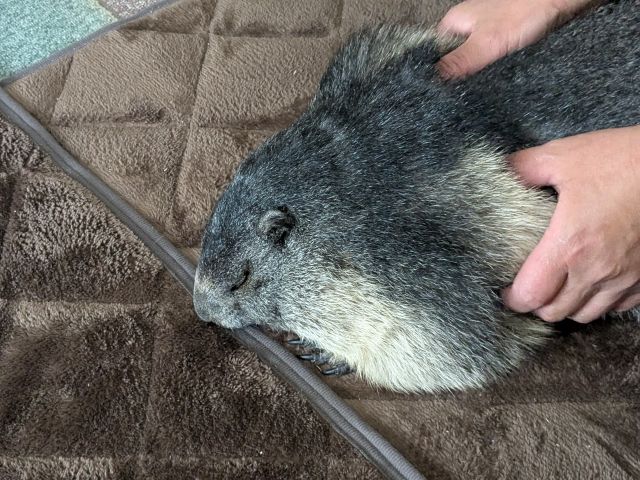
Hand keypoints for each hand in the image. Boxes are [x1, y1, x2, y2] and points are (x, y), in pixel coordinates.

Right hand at [436, 0, 592, 78]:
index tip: (442, 92)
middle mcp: (468, 25)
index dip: (437, 74)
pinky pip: (492, 58)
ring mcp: (486, 30)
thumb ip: (459, 63)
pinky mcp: (504, 38)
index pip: (435, 53)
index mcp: (455, 22)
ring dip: (479, 74)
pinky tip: (498, 79)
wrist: (560, 1)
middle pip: (455, 58)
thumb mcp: (486, 44)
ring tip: (482, 90)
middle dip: (460, 76)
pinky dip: (495, 69)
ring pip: (475, 59)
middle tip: (464, 95)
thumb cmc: (523, 12)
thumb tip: (432, 82)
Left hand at [501, 126, 639, 322]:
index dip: (513, 298)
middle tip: (531, 287)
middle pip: (556, 312)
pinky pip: (619, 307)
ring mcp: (626, 278)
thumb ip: (524, 168)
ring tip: (560, 288)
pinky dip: (601, 302)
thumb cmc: (625, 159)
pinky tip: (594, 283)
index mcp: (569, 245)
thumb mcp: (564, 156)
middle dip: (537, 304)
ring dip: (568, 306)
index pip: (531, 295)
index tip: (507, 290)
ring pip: (587, 314)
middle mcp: (597, 270)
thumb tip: (502, 172)